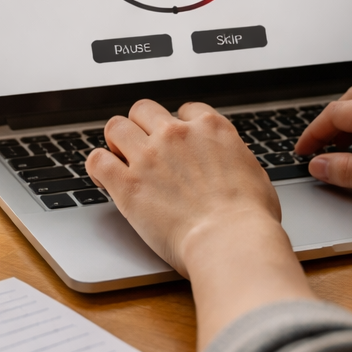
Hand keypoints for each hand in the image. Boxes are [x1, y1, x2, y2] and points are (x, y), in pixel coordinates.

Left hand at [87, 100, 312, 350]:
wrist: (231, 241)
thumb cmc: (249, 218)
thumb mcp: (254, 174)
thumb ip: (233, 160)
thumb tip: (230, 166)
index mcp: (211, 129)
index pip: (186, 109)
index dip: (179, 124)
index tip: (177, 139)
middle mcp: (176, 135)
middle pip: (144, 109)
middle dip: (141, 126)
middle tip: (142, 146)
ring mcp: (149, 157)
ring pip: (115, 127)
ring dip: (115, 141)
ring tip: (118, 157)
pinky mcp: (127, 184)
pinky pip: (97, 160)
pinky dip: (97, 166)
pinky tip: (101, 176)